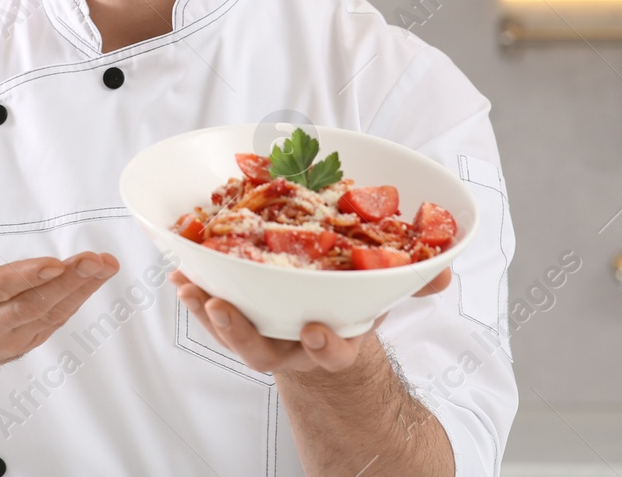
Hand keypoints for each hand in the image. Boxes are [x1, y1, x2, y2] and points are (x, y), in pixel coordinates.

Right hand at [0, 223, 118, 376]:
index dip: (25, 277)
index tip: (53, 264)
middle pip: (31, 305)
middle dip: (66, 282)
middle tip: (93, 261)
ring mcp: (8, 339)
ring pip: (49, 313)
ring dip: (81, 288)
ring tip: (104, 264)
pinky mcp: (25, 342)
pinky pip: (56, 319)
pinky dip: (78, 298)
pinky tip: (96, 278)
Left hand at [170, 266, 451, 375]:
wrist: (322, 330)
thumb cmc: (349, 306)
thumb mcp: (381, 296)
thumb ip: (409, 283)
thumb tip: (443, 268)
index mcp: (331, 343)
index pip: (330, 353)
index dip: (324, 346)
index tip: (317, 331)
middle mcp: (290, 347)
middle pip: (263, 350)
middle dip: (242, 333)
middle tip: (224, 309)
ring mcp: (261, 336)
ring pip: (231, 333)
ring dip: (207, 312)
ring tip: (189, 286)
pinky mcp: (237, 319)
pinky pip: (212, 311)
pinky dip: (196, 293)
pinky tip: (178, 271)